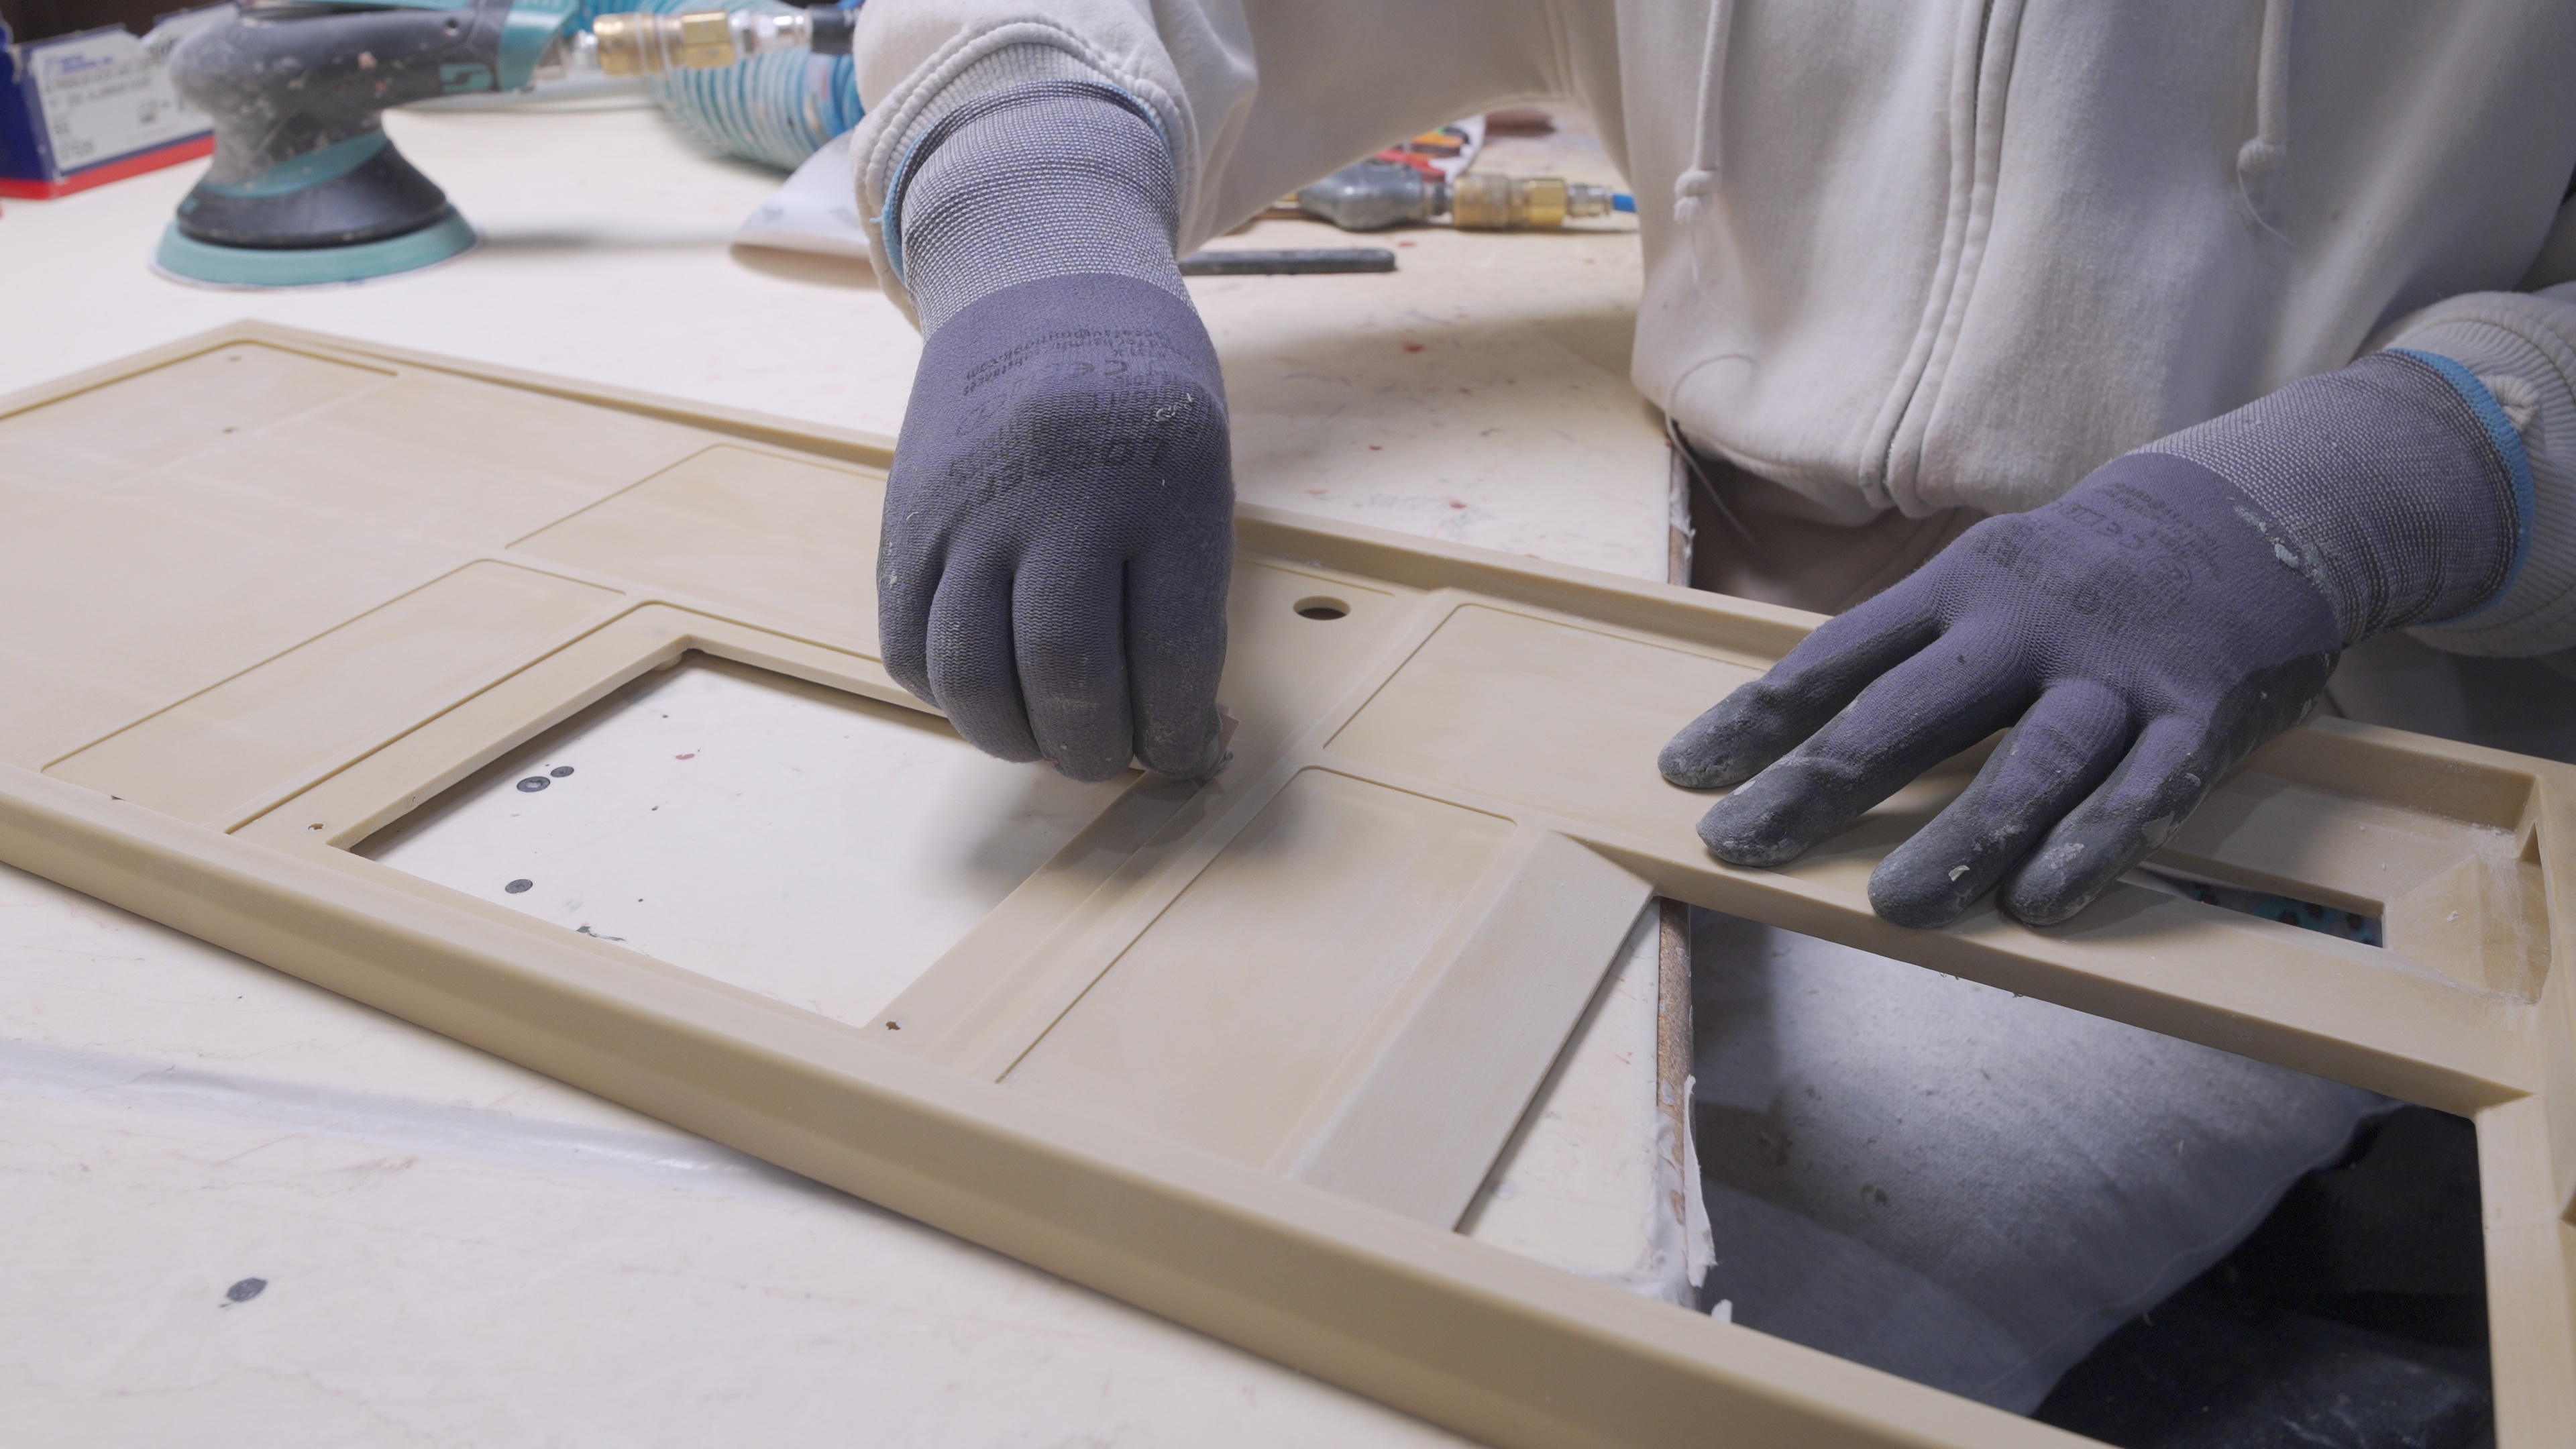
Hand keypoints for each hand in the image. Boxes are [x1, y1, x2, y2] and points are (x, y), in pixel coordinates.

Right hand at [879, 273, 1232, 781]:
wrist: (1040, 291)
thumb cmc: (1141, 402)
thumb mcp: (1200, 474)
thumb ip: (1186, 594)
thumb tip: (1174, 729)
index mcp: (1160, 486)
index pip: (1171, 655)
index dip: (1181, 733)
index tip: (1186, 753)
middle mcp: (1057, 498)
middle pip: (1066, 673)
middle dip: (1096, 749)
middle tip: (1110, 756)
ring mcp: (971, 509)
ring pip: (973, 675)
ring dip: (1015, 738)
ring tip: (1047, 738)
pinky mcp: (909, 519)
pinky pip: (911, 645)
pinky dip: (950, 696)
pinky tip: (989, 691)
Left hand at [1659, 455, 2342, 926]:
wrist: (2252, 511)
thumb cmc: (2080, 573)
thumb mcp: (1984, 580)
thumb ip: (1909, 654)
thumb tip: (1797, 738)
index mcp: (1957, 588)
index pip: (1834, 660)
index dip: (1755, 720)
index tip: (1683, 774)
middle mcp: (2025, 626)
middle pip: (1906, 713)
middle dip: (1814, 784)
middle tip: (1738, 845)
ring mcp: (2115, 672)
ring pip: (2030, 764)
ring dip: (1958, 838)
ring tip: (1890, 906)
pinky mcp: (2201, 715)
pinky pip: (2143, 793)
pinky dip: (2091, 847)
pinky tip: (2037, 904)